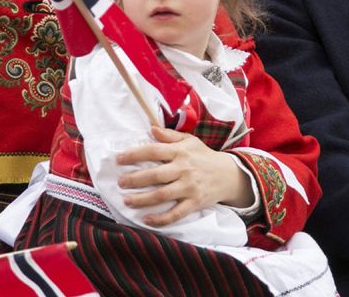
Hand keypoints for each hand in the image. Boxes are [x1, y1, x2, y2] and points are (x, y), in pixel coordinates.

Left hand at [116, 126, 254, 226]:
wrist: (229, 174)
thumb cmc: (204, 156)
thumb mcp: (190, 141)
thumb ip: (170, 136)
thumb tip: (151, 129)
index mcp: (181, 152)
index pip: (154, 151)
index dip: (134, 155)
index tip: (119, 159)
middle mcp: (184, 169)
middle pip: (155, 175)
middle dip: (135, 179)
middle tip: (120, 182)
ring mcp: (189, 187)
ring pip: (162, 195)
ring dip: (142, 199)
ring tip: (126, 201)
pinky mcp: (194, 203)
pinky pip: (176, 213)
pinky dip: (161, 219)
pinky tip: (146, 219)